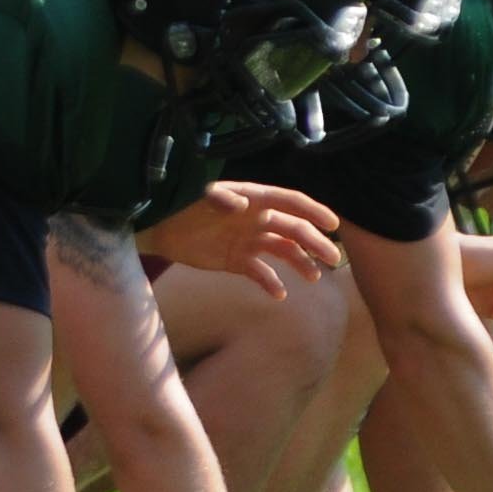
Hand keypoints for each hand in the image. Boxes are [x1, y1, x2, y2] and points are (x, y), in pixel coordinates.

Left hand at [143, 181, 344, 297]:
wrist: (158, 228)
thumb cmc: (181, 204)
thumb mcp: (200, 197)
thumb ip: (220, 199)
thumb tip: (242, 205)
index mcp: (252, 199)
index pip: (290, 201)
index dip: (313, 211)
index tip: (333, 225)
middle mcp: (256, 219)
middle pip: (293, 229)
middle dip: (315, 242)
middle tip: (333, 259)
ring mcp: (248, 240)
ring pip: (283, 251)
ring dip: (300, 263)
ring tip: (314, 278)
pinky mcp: (237, 261)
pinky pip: (261, 273)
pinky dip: (271, 283)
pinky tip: (280, 294)